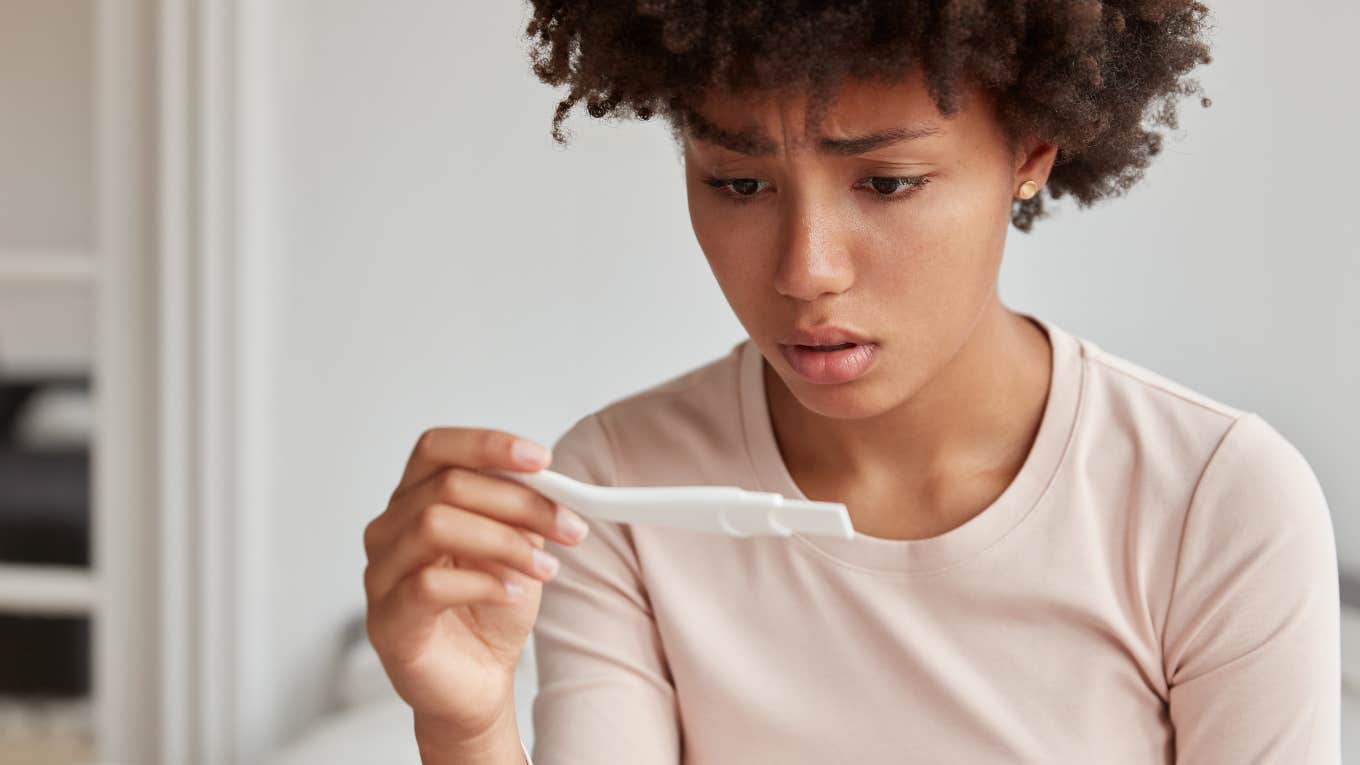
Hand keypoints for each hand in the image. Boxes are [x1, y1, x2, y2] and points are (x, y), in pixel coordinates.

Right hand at [363, 427, 589, 740]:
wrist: (478, 682)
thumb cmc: (489, 610)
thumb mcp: (517, 547)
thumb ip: (521, 511)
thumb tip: (549, 480)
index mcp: (415, 501)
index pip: (436, 448)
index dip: (488, 444)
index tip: (542, 460)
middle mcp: (388, 530)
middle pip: (447, 485)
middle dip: (519, 502)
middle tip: (568, 524)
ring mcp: (380, 575)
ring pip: (434, 524)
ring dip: (503, 540)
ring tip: (543, 567)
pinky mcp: (387, 621)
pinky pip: (428, 583)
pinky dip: (482, 583)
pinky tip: (511, 593)